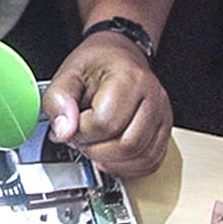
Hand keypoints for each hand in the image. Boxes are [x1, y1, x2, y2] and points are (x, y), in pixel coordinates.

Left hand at [42, 32, 171, 177]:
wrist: (119, 55)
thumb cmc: (96, 64)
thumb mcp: (67, 74)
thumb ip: (58, 101)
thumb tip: (64, 131)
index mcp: (129, 78)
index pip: (106, 123)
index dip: (81, 132)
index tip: (70, 125)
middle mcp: (153, 97)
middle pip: (127, 145)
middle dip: (95, 150)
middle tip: (80, 139)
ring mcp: (162, 116)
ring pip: (142, 158)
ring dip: (111, 162)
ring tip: (93, 146)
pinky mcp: (164, 131)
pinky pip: (151, 162)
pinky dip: (128, 168)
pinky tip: (109, 159)